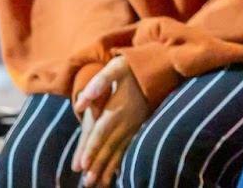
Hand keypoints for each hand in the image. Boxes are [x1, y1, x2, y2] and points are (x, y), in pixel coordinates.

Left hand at [71, 56, 148, 186]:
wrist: (162, 65)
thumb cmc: (135, 66)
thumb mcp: (116, 67)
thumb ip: (99, 83)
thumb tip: (80, 103)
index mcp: (118, 109)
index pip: (100, 132)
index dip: (91, 149)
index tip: (82, 165)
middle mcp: (127, 121)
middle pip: (109, 146)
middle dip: (97, 165)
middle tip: (87, 182)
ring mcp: (135, 125)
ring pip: (120, 150)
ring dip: (109, 167)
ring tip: (99, 184)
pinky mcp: (141, 126)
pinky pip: (130, 147)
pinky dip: (122, 161)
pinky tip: (117, 171)